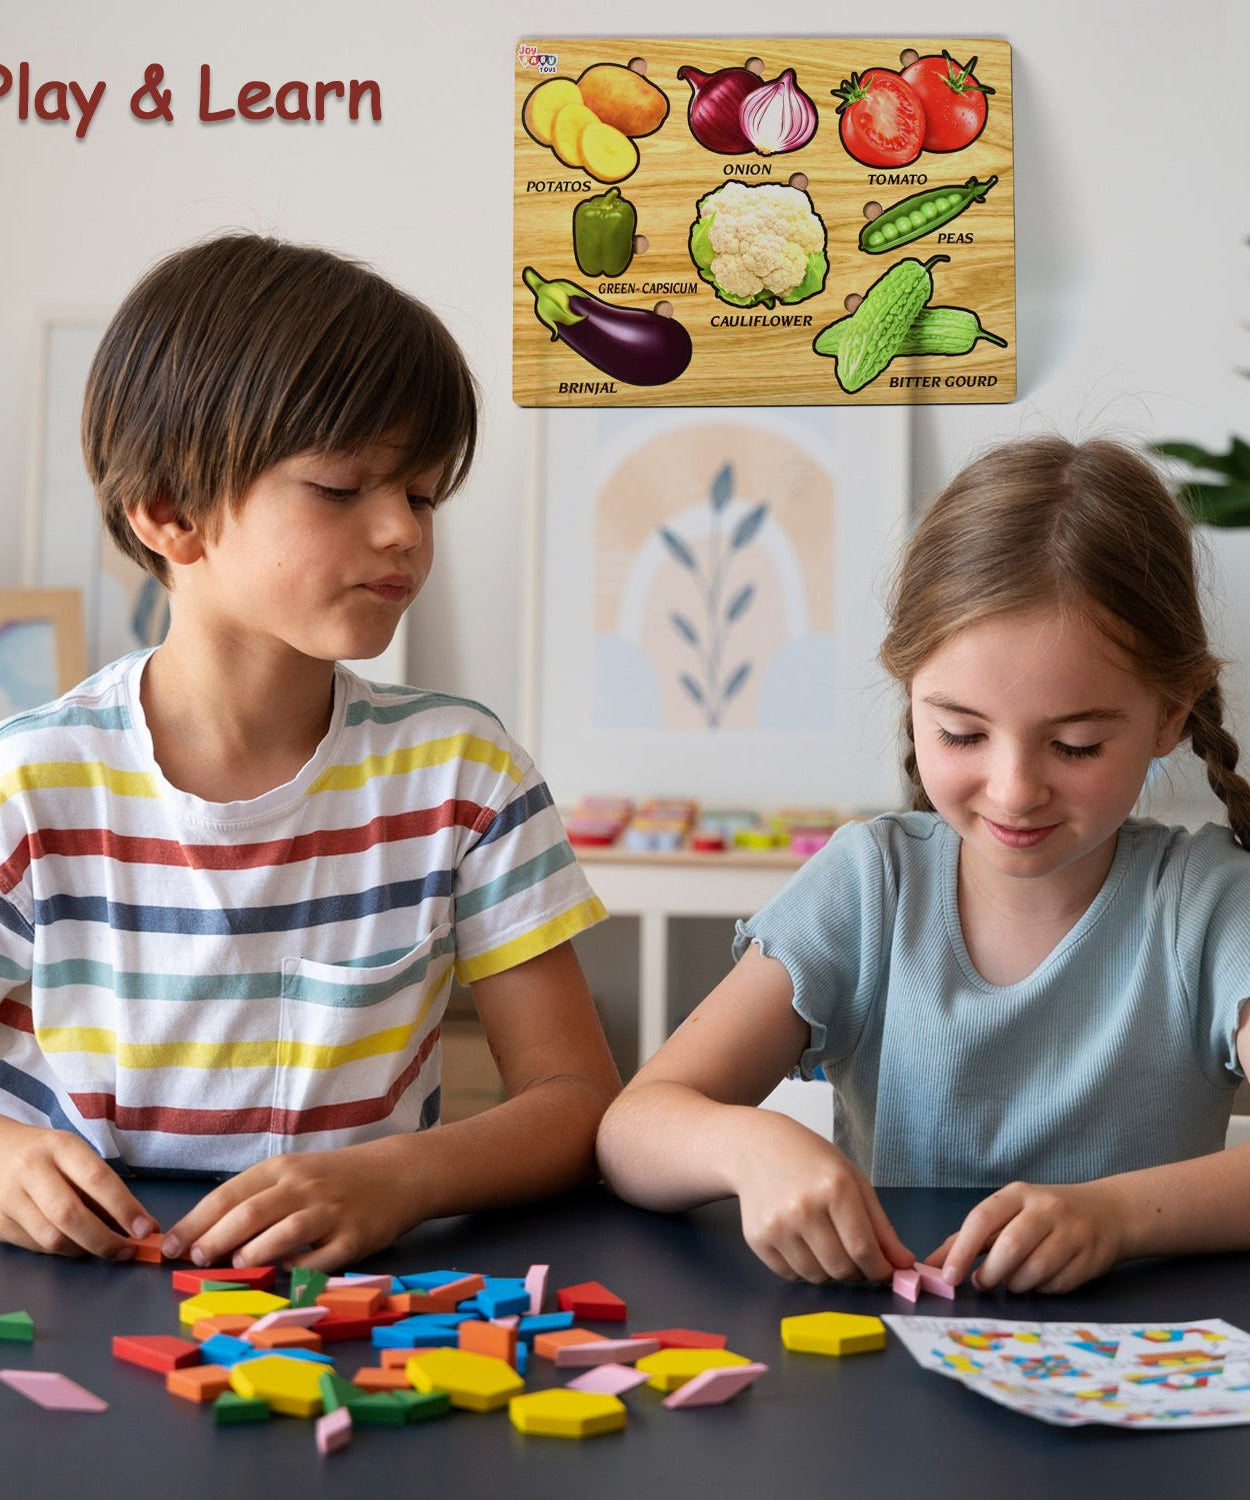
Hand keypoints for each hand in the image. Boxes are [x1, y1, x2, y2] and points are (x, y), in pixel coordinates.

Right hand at [0, 1120, 156, 1258]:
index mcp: (61, 1146)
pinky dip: (60, 1250)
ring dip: (83, 1250)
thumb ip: (100, 1186)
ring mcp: (10, 1197)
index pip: (98, 1179)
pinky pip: (35, 1246)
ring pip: (51, 1237)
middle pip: (71, 1214)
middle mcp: (32, 1170)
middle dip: (104, 1240)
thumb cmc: (46, 1153)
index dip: (125, 1208)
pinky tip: (72, 1243)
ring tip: (100, 1247)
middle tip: (126, 1251)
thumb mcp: (74, 1154)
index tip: (146, 1229)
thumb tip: (135, 1224)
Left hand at [161, 1143, 411, 1271]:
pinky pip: (320, 1260)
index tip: (170, 1246)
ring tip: (235, 1266)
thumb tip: (207, 1235)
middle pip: (249, 1215)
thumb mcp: (294, 1174)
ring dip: (251, 1255)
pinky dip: (298, 1269)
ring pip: (282, 1235)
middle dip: (214, 1241)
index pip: (228, 1195)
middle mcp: (303, 1188)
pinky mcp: (355, 1238)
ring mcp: (330, 1213)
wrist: (398, 1173)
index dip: (195, 1223)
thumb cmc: (335, 1177)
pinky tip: (283, 1273)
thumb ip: (257, 1199)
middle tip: (196, 1261)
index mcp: (282, 1169)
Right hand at [732, 1112, 912, 1282]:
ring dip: (830, 1271)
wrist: (757, 1147)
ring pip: (817, 1277)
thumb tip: (903, 1264)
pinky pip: (791, 1275)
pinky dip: (804, 1269)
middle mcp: (803, 1208)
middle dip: (857, 1272)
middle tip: (857, 1259)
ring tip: (828, 1245)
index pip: (864, 1249)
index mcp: (834, 1188)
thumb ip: (881, 1226)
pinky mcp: (757, 1238)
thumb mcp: (853, 1181)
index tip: (886, 1272)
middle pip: (842, 1268)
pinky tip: (803, 1243)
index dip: (880, 1269)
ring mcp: (777, 1225)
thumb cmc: (810, 1160)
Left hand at [932, 1180, 1126, 1293]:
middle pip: (1010, 1247)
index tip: (948, 1276)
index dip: (962, 1250)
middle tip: (983, 1283)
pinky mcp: (1090, 1258)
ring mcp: (1071, 1232)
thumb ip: (972, 1238)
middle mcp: (1046, 1208)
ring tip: (1012, 1281)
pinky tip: (1040, 1280)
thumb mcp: (1009, 1214)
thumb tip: (932, 1264)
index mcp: (1018, 1194)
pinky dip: (1041, 1289)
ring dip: (1016, 1285)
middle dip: (991, 1274)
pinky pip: (1056, 1285)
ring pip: (1034, 1271)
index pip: (982, 1219)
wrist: (1107, 1212)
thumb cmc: (1044, 1216)